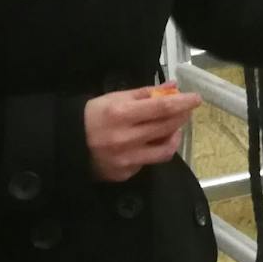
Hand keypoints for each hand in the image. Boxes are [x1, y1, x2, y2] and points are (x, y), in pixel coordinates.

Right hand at [84, 86, 201, 182]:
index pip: (162, 108)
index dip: (183, 103)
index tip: (196, 98)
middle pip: (167, 127)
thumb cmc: (92, 116)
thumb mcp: (114, 98)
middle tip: (185, 110)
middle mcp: (126, 139)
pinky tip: (148, 142)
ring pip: (165, 150)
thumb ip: (145, 94)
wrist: (66, 144)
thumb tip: (173, 87)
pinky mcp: (125, 174)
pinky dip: (153, 150)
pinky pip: (149, 162)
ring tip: (172, 127)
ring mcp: (126, 160)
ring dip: (174, 136)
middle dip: (181, 116)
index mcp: (122, 114)